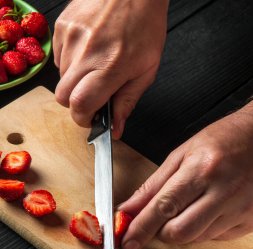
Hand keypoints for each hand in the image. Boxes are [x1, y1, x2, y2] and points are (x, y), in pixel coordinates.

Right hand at [53, 0, 168, 138]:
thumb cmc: (145, 25)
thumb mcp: (146, 70)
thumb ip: (128, 102)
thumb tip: (116, 129)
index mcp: (110, 66)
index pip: (80, 105)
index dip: (83, 118)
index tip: (91, 119)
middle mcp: (85, 52)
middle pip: (62, 97)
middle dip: (76, 104)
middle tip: (93, 97)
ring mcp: (70, 37)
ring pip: (60, 78)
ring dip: (75, 82)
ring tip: (95, 66)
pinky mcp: (62, 26)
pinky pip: (59, 58)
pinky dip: (71, 63)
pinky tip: (88, 51)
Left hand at [119, 102, 252, 248]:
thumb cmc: (224, 140)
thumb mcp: (182, 154)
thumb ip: (153, 185)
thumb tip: (129, 209)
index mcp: (202, 169)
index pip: (163, 207)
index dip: (141, 228)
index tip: (127, 242)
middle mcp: (224, 192)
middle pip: (180, 232)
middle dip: (162, 232)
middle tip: (160, 219)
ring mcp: (241, 209)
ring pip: (198, 238)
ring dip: (184, 228)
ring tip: (192, 203)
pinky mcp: (251, 221)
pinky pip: (217, 237)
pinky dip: (204, 228)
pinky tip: (210, 208)